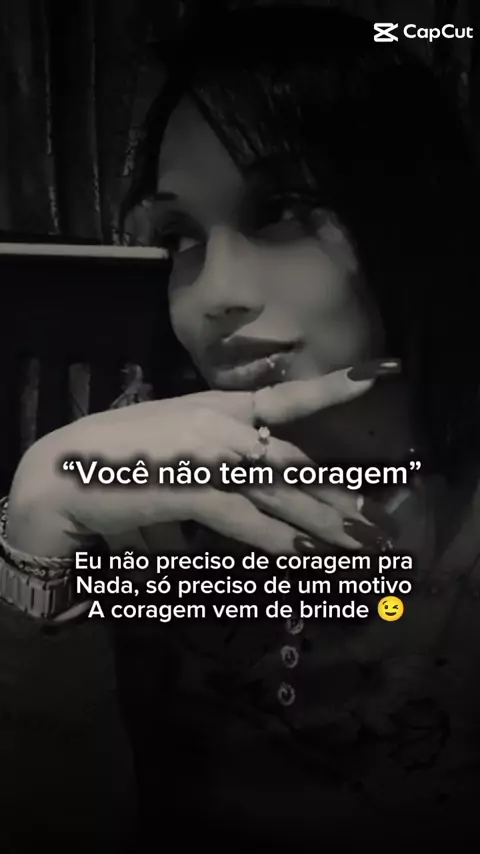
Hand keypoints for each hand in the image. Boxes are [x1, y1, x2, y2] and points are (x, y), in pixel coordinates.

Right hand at [7, 361, 397, 556]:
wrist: (62, 471)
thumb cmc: (120, 456)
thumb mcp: (177, 439)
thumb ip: (221, 457)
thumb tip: (259, 481)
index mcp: (218, 407)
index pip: (285, 398)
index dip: (332, 386)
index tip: (377, 372)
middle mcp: (219, 425)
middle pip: (293, 463)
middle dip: (337, 497)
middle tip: (374, 525)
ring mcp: (205, 454)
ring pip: (279, 493)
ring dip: (322, 525)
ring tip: (359, 548)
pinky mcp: (188, 487)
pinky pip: (244, 518)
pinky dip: (278, 539)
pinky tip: (307, 555)